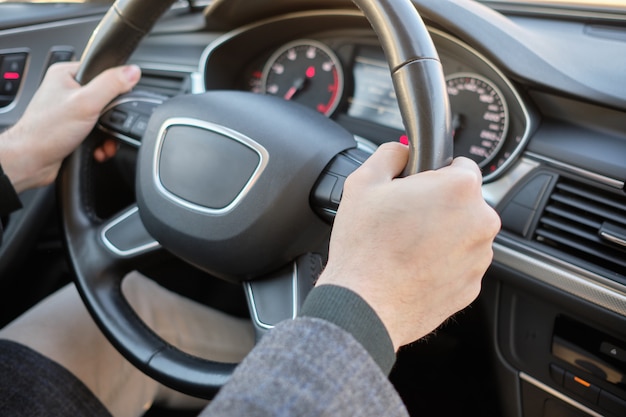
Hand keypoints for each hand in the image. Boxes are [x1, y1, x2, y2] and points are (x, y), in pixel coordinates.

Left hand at [0, 61, 140, 192]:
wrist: (31, 161)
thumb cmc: (45, 131)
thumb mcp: (86, 103)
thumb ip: (111, 85)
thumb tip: (132, 71)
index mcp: (66, 75)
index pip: (103, 72)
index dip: (116, 88)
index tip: (115, 103)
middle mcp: (67, 91)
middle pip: (106, 99)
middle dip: (112, 120)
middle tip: (108, 127)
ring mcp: (70, 110)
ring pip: (103, 119)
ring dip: (108, 135)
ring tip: (103, 143)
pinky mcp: (73, 128)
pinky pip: (97, 132)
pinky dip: (101, 143)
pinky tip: (96, 149)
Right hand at [316, 142, 500, 349]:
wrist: (365, 305)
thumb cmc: (364, 248)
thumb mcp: (363, 182)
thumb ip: (391, 154)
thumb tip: (402, 152)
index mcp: (459, 189)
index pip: (461, 165)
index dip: (434, 174)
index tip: (416, 189)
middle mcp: (480, 221)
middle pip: (463, 201)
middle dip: (438, 205)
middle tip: (403, 219)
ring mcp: (479, 257)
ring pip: (463, 234)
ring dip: (441, 235)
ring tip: (404, 246)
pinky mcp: (472, 286)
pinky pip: (459, 264)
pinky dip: (441, 263)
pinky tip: (412, 267)